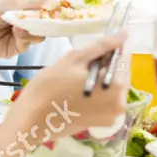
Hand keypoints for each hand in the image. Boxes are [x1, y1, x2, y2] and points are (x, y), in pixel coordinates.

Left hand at [0, 0, 51, 59]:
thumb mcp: (11, 2)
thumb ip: (34, 3)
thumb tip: (55, 2)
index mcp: (24, 7)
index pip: (46, 8)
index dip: (56, 10)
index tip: (66, 12)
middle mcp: (25, 21)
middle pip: (46, 24)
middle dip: (48, 22)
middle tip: (50, 20)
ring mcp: (21, 35)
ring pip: (39, 35)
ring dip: (34, 30)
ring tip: (23, 26)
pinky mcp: (16, 48)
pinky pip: (28, 44)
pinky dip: (25, 38)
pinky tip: (16, 33)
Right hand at [7, 32, 129, 141]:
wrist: (30, 121)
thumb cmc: (50, 86)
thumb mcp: (75, 59)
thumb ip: (102, 45)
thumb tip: (124, 33)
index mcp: (117, 85)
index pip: (125, 57)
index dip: (114, 46)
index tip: (102, 42)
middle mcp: (120, 102)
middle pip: (122, 73)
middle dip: (108, 62)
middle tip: (85, 59)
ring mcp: (113, 115)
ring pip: (115, 86)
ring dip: (103, 76)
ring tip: (81, 74)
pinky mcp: (103, 123)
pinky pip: (108, 99)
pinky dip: (100, 90)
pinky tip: (81, 88)